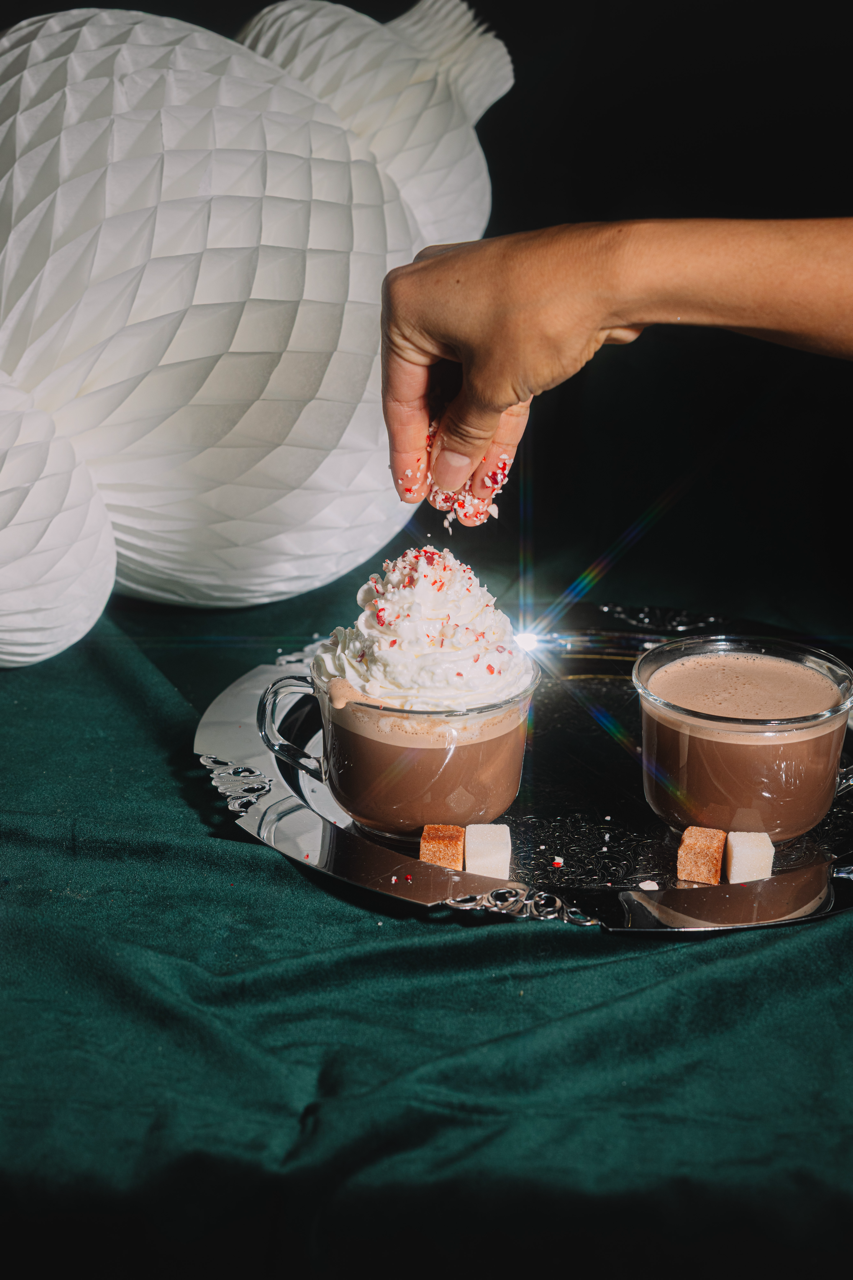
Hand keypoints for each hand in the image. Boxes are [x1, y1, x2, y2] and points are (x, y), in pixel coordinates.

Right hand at [381, 225, 643, 524]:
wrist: (614, 273)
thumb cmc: (544, 306)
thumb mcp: (493, 387)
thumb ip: (464, 435)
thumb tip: (446, 471)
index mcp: (408, 304)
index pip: (399, 395)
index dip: (407, 451)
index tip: (412, 488)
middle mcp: (436, 299)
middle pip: (432, 393)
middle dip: (445, 448)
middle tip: (444, 494)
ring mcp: (474, 307)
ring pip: (466, 389)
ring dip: (472, 440)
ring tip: (472, 489)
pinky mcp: (509, 319)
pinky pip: (492, 377)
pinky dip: (495, 417)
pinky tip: (493, 462)